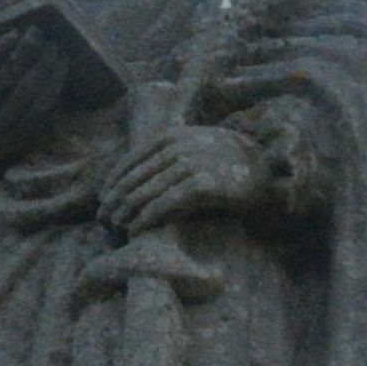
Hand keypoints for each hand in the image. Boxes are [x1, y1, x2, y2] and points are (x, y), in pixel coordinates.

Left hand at [99, 121, 264, 232]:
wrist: (263, 165)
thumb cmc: (226, 161)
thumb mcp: (194, 146)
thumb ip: (167, 154)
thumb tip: (137, 177)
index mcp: (170, 136)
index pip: (130, 159)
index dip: (113, 181)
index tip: (103, 198)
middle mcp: (176, 148)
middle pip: (134, 177)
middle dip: (114, 199)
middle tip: (103, 219)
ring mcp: (189, 164)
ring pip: (145, 192)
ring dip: (125, 212)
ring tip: (115, 227)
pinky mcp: (201, 185)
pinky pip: (164, 204)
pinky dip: (146, 218)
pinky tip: (135, 229)